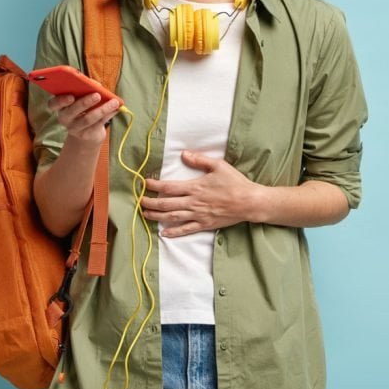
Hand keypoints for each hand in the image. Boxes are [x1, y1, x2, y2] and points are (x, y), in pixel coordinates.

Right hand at [46, 93, 121, 145]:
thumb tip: (95, 84)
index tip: (71, 96)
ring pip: (88, 119)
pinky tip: (116, 109)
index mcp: (61, 106)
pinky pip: (98, 124)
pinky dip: (108, 115)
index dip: (60, 100)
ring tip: (114, 102)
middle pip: (72, 111)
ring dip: (102, 109)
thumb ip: (86, 88)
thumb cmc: (85, 107)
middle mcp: (65, 118)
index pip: (53, 104)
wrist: (89, 131)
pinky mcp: (87, 135)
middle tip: (97, 95)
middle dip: (85, 102)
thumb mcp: (82, 97)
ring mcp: (75, 128)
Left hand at [139, 150, 264, 236]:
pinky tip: (164, 233)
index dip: (154, 185)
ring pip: (172, 217)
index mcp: (195, 187)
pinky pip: (186, 230)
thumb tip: (184, 154)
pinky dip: (174, 232)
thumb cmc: (235, 183)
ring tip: (145, 214)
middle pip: (166, 204)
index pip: (169, 187)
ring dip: (157, 216)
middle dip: (150, 202)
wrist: (249, 202)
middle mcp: (193, 202)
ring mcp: (198, 215)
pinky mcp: (204, 224)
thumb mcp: (219, 166)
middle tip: (139, 201)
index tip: (145, 183)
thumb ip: (200, 160)